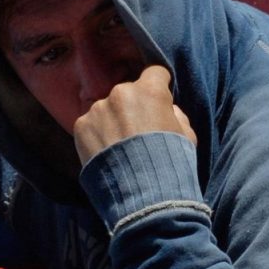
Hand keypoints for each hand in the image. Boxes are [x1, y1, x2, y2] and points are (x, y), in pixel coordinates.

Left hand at [71, 65, 196, 165]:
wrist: (143, 195)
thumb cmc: (171, 163)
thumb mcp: (187, 136)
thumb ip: (176, 114)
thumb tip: (167, 109)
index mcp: (149, 91)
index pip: (155, 73)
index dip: (159, 86)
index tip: (158, 101)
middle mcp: (120, 93)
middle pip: (128, 92)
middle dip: (133, 107)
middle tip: (137, 133)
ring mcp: (97, 109)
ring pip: (107, 109)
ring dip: (113, 121)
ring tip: (120, 149)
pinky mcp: (81, 127)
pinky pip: (91, 124)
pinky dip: (97, 135)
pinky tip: (106, 154)